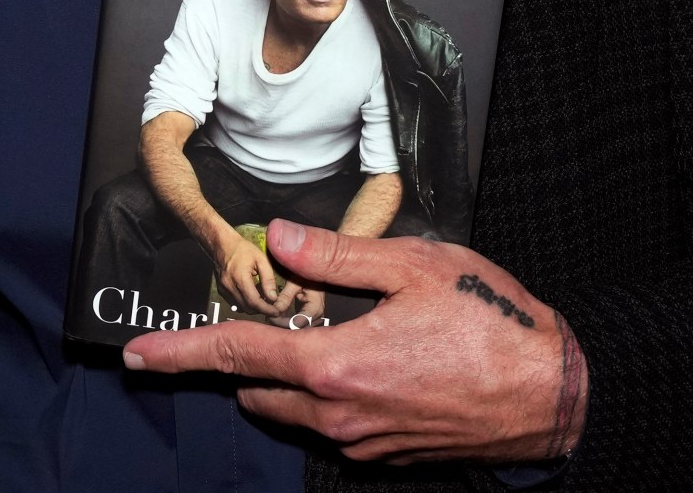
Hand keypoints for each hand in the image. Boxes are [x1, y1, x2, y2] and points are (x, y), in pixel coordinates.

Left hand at [125, 220, 586, 464]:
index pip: (236, 358)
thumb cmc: (492, 323)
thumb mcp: (414, 267)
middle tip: (279, 315)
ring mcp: (363, 440)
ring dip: (291, 376)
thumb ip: (336, 255)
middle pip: (257, 388)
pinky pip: (333, 423)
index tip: (138, 352)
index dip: (180, 353)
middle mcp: (338, 414)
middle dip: (248, 356)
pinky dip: (331, 393)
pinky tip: (375, 359)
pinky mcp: (387, 453)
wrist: (554, 394)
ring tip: (337, 330)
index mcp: (335, 366)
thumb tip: (277, 239)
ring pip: (293, 409)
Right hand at [217, 232, 295, 316]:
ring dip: (253, 307)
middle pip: (248, 308)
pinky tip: (252, 294)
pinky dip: (245, 302)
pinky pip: (235, 302)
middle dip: (261, 309)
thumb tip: (273, 297)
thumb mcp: (260, 259)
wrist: (222, 244)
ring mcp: (224, 290)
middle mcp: (230, 287)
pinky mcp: (221, 290)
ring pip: (241, 307)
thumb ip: (268, 278)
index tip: (277, 311)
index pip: (254, 302)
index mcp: (240, 278)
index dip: (266, 309)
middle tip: (272, 305)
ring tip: (263, 298)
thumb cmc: (243, 249)